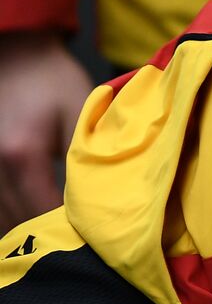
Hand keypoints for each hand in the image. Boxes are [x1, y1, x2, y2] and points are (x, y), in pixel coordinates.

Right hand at [0, 31, 91, 233]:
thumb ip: (91, 158)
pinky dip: (17, 215)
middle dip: (53, 239)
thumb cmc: (54, 80)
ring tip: (67, 239)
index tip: (102, 245)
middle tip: (89, 249)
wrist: (19, 53)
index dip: (73, 233)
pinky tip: (41, 223)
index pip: (44, 212)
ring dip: (31, 232)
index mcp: (23, 155)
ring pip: (3, 217)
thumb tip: (109, 201)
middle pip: (19, 222)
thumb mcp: (83, 114)